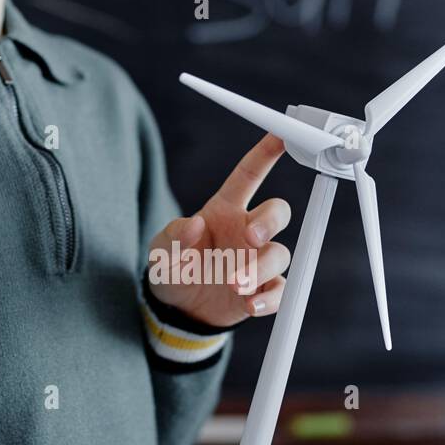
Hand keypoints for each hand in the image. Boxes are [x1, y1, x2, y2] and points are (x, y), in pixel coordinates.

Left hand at [146, 133, 291, 327]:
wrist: (177, 309)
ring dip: (261, 267)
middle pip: (277, 212)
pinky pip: (280, 290)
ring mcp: (258, 261)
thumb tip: (194, 226)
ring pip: (280, 253)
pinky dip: (269, 299)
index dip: (266, 154)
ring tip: (234, 283)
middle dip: (270, 221)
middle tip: (251, 237)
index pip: (249, 175)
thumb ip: (174, 236)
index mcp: (225, 210)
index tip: (282, 135)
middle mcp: (247, 231)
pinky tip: (249, 305)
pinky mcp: (263, 289)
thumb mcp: (162, 249)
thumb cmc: (173, 267)